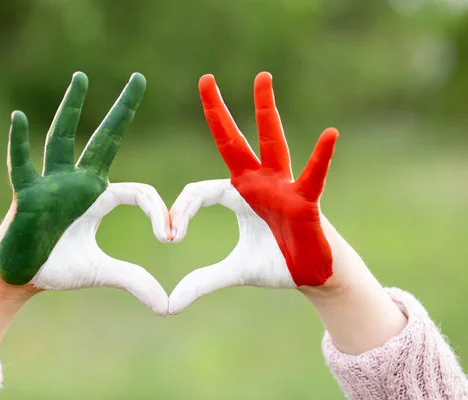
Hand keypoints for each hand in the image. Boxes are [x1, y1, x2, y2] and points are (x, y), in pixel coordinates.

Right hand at [0, 71, 170, 314]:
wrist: (20, 275)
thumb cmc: (59, 267)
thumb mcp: (103, 272)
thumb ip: (135, 281)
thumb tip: (168, 306)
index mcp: (99, 196)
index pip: (138, 190)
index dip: (157, 209)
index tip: (169, 235)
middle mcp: (78, 182)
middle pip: (105, 140)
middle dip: (122, 110)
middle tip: (139, 78)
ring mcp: (51, 183)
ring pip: (62, 139)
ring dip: (72, 109)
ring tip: (81, 78)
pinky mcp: (27, 193)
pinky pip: (21, 165)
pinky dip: (18, 143)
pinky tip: (17, 116)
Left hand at [168, 72, 405, 354]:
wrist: (312, 275)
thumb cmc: (275, 263)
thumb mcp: (233, 270)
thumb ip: (203, 281)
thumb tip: (170, 304)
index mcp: (237, 195)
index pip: (199, 190)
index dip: (181, 210)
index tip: (169, 237)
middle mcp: (257, 183)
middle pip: (232, 141)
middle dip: (218, 111)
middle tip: (205, 78)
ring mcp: (282, 186)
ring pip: (271, 142)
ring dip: (265, 110)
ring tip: (261, 78)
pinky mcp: (306, 200)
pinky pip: (313, 176)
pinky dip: (321, 158)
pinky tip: (330, 135)